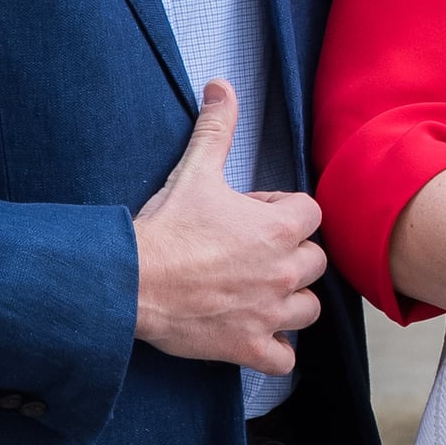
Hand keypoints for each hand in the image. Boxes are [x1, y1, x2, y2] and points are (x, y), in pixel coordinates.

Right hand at [133, 81, 326, 374]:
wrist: (131, 281)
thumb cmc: (166, 228)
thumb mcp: (195, 170)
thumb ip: (217, 127)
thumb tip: (222, 85)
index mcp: (279, 228)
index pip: (311, 212)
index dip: (284, 210)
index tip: (254, 214)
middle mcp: (283, 272)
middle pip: (314, 260)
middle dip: (291, 254)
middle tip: (253, 252)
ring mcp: (269, 313)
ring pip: (308, 309)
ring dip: (290, 300)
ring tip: (259, 290)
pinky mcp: (249, 348)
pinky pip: (285, 359)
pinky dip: (276, 350)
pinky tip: (254, 332)